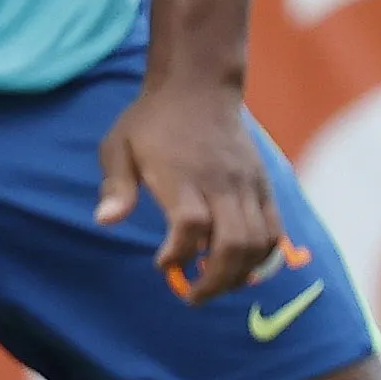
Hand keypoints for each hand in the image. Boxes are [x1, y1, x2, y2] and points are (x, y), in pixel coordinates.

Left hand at [102, 73, 287, 302]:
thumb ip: (115, 185)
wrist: (199, 85)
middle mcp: (220, 182)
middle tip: (192, 294)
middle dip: (215, 280)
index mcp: (182, 175)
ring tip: (216, 283)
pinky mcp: (263, 184)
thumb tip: (106, 221)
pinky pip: (274, 229)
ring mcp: (247, 184)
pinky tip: (242, 266)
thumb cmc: (152, 120)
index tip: (163, 265)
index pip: (190, 224)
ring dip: (240, 273)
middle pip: (233, 242)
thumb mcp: (118, 146)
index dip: (178, 254)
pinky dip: (262, 255)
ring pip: (258, 241)